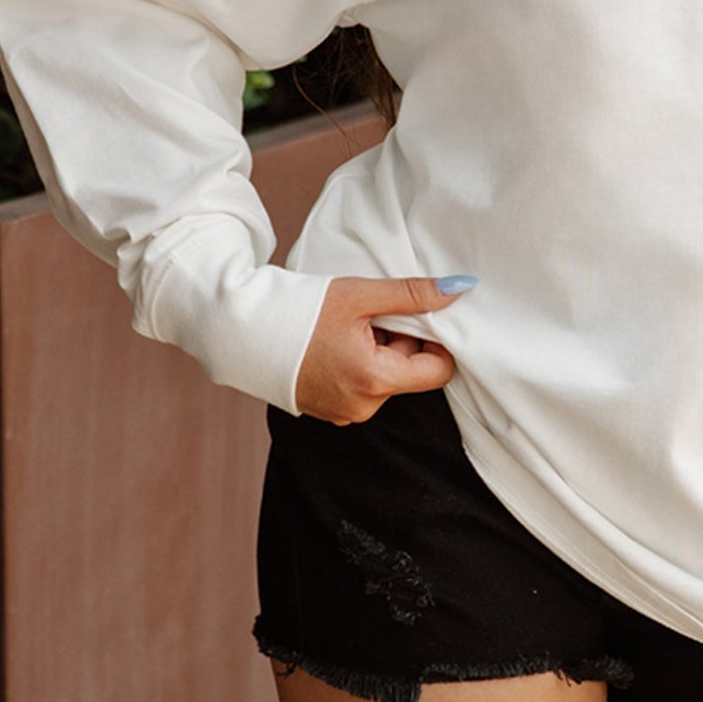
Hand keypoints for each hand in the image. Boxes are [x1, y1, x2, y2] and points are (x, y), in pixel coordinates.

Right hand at [295, 274, 470, 424]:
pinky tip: (337, 342)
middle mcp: (363, 406)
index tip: (417, 315)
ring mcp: (344, 412)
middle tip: (373, 314)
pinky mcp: (330, 410)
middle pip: (410, 372)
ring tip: (350, 326)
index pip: (439, 370)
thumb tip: (457, 289)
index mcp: (376, 380)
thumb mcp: (361, 295)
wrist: (245, 330)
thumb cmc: (301, 310)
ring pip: (387, 378)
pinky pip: (363, 387)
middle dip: (402, 340)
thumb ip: (413, 293)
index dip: (436, 340)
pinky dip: (360, 363)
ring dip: (381, 350)